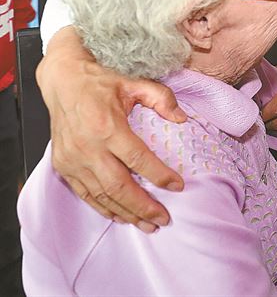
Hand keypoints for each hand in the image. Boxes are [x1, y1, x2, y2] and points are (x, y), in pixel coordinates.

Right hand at [37, 26, 187, 229]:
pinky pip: (85, 194)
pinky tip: (120, 216)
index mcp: (108, 126)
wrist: (63, 82)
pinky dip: (103, 208)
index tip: (178, 186)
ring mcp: (73, 160)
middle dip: (143, 206)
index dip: (159, 175)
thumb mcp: (134, 83)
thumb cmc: (100, 82)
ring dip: (126, 213)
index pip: (138, 159)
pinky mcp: (64, 166)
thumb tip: (182, 118)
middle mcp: (88, 147)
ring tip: (147, 224)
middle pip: (119, 186)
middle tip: (164, 219)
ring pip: (102, 195)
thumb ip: (161, 98)